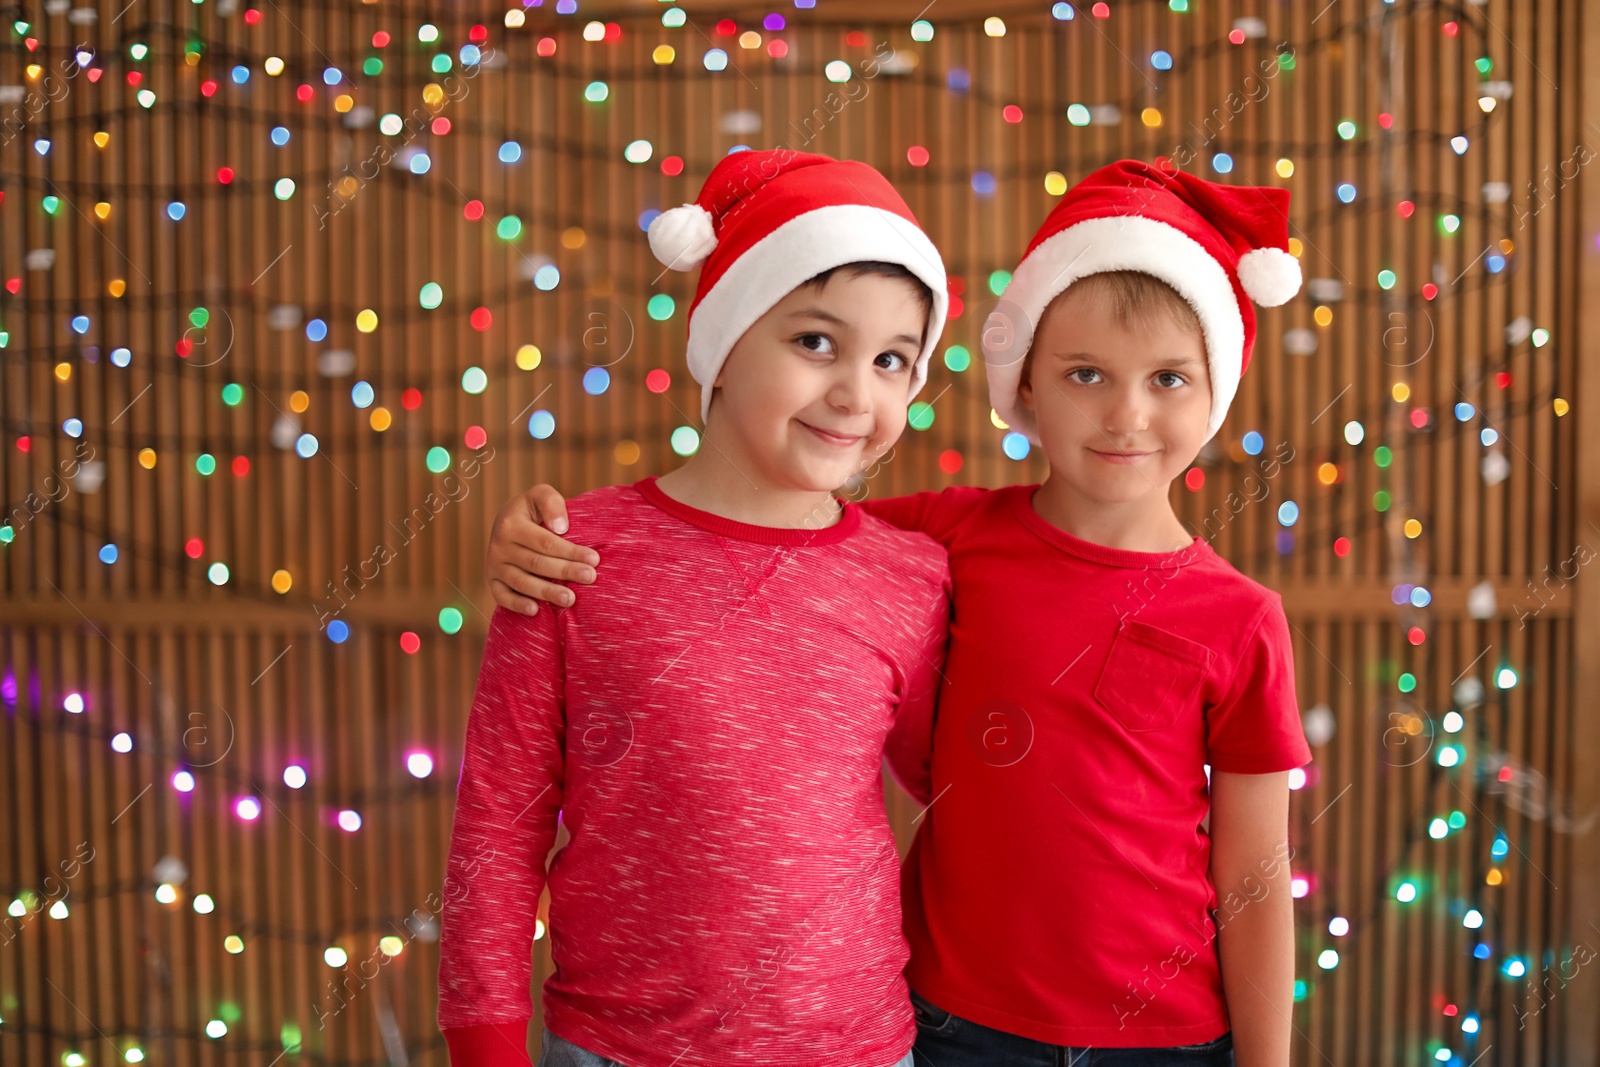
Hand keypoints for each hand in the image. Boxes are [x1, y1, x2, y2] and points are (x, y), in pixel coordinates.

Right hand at [485, 485, 599, 613]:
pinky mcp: (492, 580)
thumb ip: (551, 503)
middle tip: (590, 577)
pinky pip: (502, 596)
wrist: (508, 521)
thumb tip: (561, 528)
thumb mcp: (541, 495)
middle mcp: (499, 545)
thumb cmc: (532, 510)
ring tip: (570, 599)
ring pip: (521, 582)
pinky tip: (535, 611)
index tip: (594, 559)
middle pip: (536, 563)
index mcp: (510, 524)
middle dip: (565, 571)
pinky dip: (516, 605)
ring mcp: (494, 565)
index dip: (570, 551)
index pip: (545, 542)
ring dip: (546, 592)